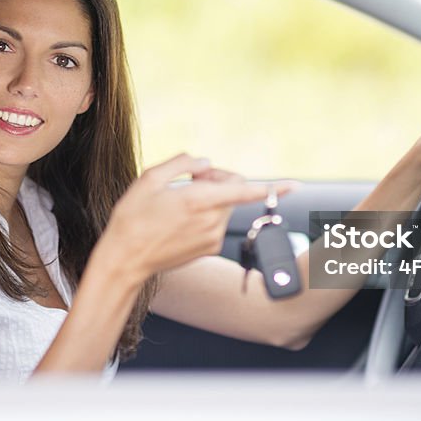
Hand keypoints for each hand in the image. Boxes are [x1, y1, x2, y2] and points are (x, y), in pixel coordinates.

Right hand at [95, 153, 292, 282]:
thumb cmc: (132, 216)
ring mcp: (212, 238)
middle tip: (192, 176)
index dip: (273, 187)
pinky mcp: (209, 249)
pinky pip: (217, 223)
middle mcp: (211, 220)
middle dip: (219, 178)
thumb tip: (206, 161)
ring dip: (213, 196)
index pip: (244, 190)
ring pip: (226, 206)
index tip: (296, 186)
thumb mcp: (149, 179)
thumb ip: (182, 163)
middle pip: (233, 190)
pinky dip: (207, 214)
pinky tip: (180, 218)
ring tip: (182, 199)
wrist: (124, 259)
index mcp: (199, 200)